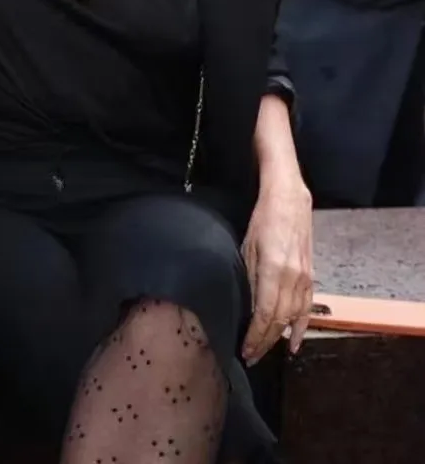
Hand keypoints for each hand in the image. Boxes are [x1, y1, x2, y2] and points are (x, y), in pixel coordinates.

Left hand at [241, 170, 313, 363]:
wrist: (289, 201)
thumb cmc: (262, 220)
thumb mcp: (248, 247)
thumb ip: (250, 279)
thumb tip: (248, 307)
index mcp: (274, 269)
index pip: (266, 313)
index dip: (256, 335)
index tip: (245, 349)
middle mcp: (293, 278)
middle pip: (279, 320)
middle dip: (264, 341)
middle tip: (250, 356)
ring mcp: (305, 278)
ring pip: (293, 318)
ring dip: (279, 338)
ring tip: (264, 351)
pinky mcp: (311, 277)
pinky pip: (307, 309)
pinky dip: (301, 328)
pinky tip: (294, 343)